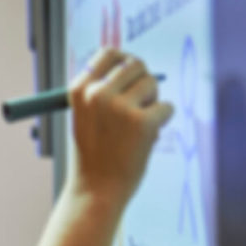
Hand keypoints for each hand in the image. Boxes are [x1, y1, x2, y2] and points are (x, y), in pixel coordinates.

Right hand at [67, 47, 173, 209]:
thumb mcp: (86, 117)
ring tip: (137, 127)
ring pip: (153, 84)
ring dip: (152, 102)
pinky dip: (162, 122)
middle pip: (136, 64)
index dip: (123, 61)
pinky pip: (167, 107)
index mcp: (79, 90)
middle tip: (139, 105)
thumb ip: (102, 91)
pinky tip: (145, 139)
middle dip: (143, 82)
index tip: (129, 75)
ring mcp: (120, 108)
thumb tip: (131, 64)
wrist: (95, 191)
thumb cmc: (92, 155)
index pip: (108, 54)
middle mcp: (97, 94)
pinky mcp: (143, 122)